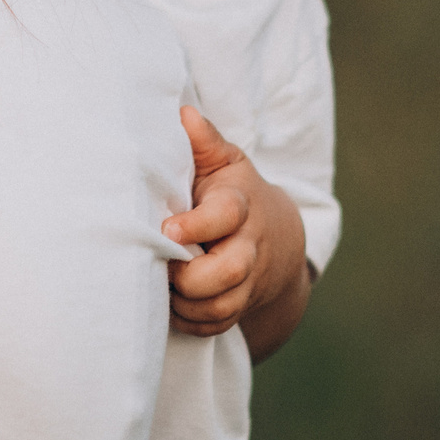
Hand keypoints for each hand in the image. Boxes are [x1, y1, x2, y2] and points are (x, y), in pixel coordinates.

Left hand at [161, 106, 310, 357]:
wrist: (279, 238)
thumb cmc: (236, 192)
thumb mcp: (225, 162)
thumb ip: (204, 141)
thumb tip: (184, 114)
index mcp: (241, 205)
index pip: (226, 216)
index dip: (197, 225)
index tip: (167, 228)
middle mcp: (249, 246)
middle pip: (229, 270)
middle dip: (190, 276)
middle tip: (162, 265)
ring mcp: (248, 280)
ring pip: (223, 305)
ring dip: (187, 304)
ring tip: (160, 286)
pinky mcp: (242, 305)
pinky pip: (217, 325)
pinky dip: (192, 322)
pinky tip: (172, 307)